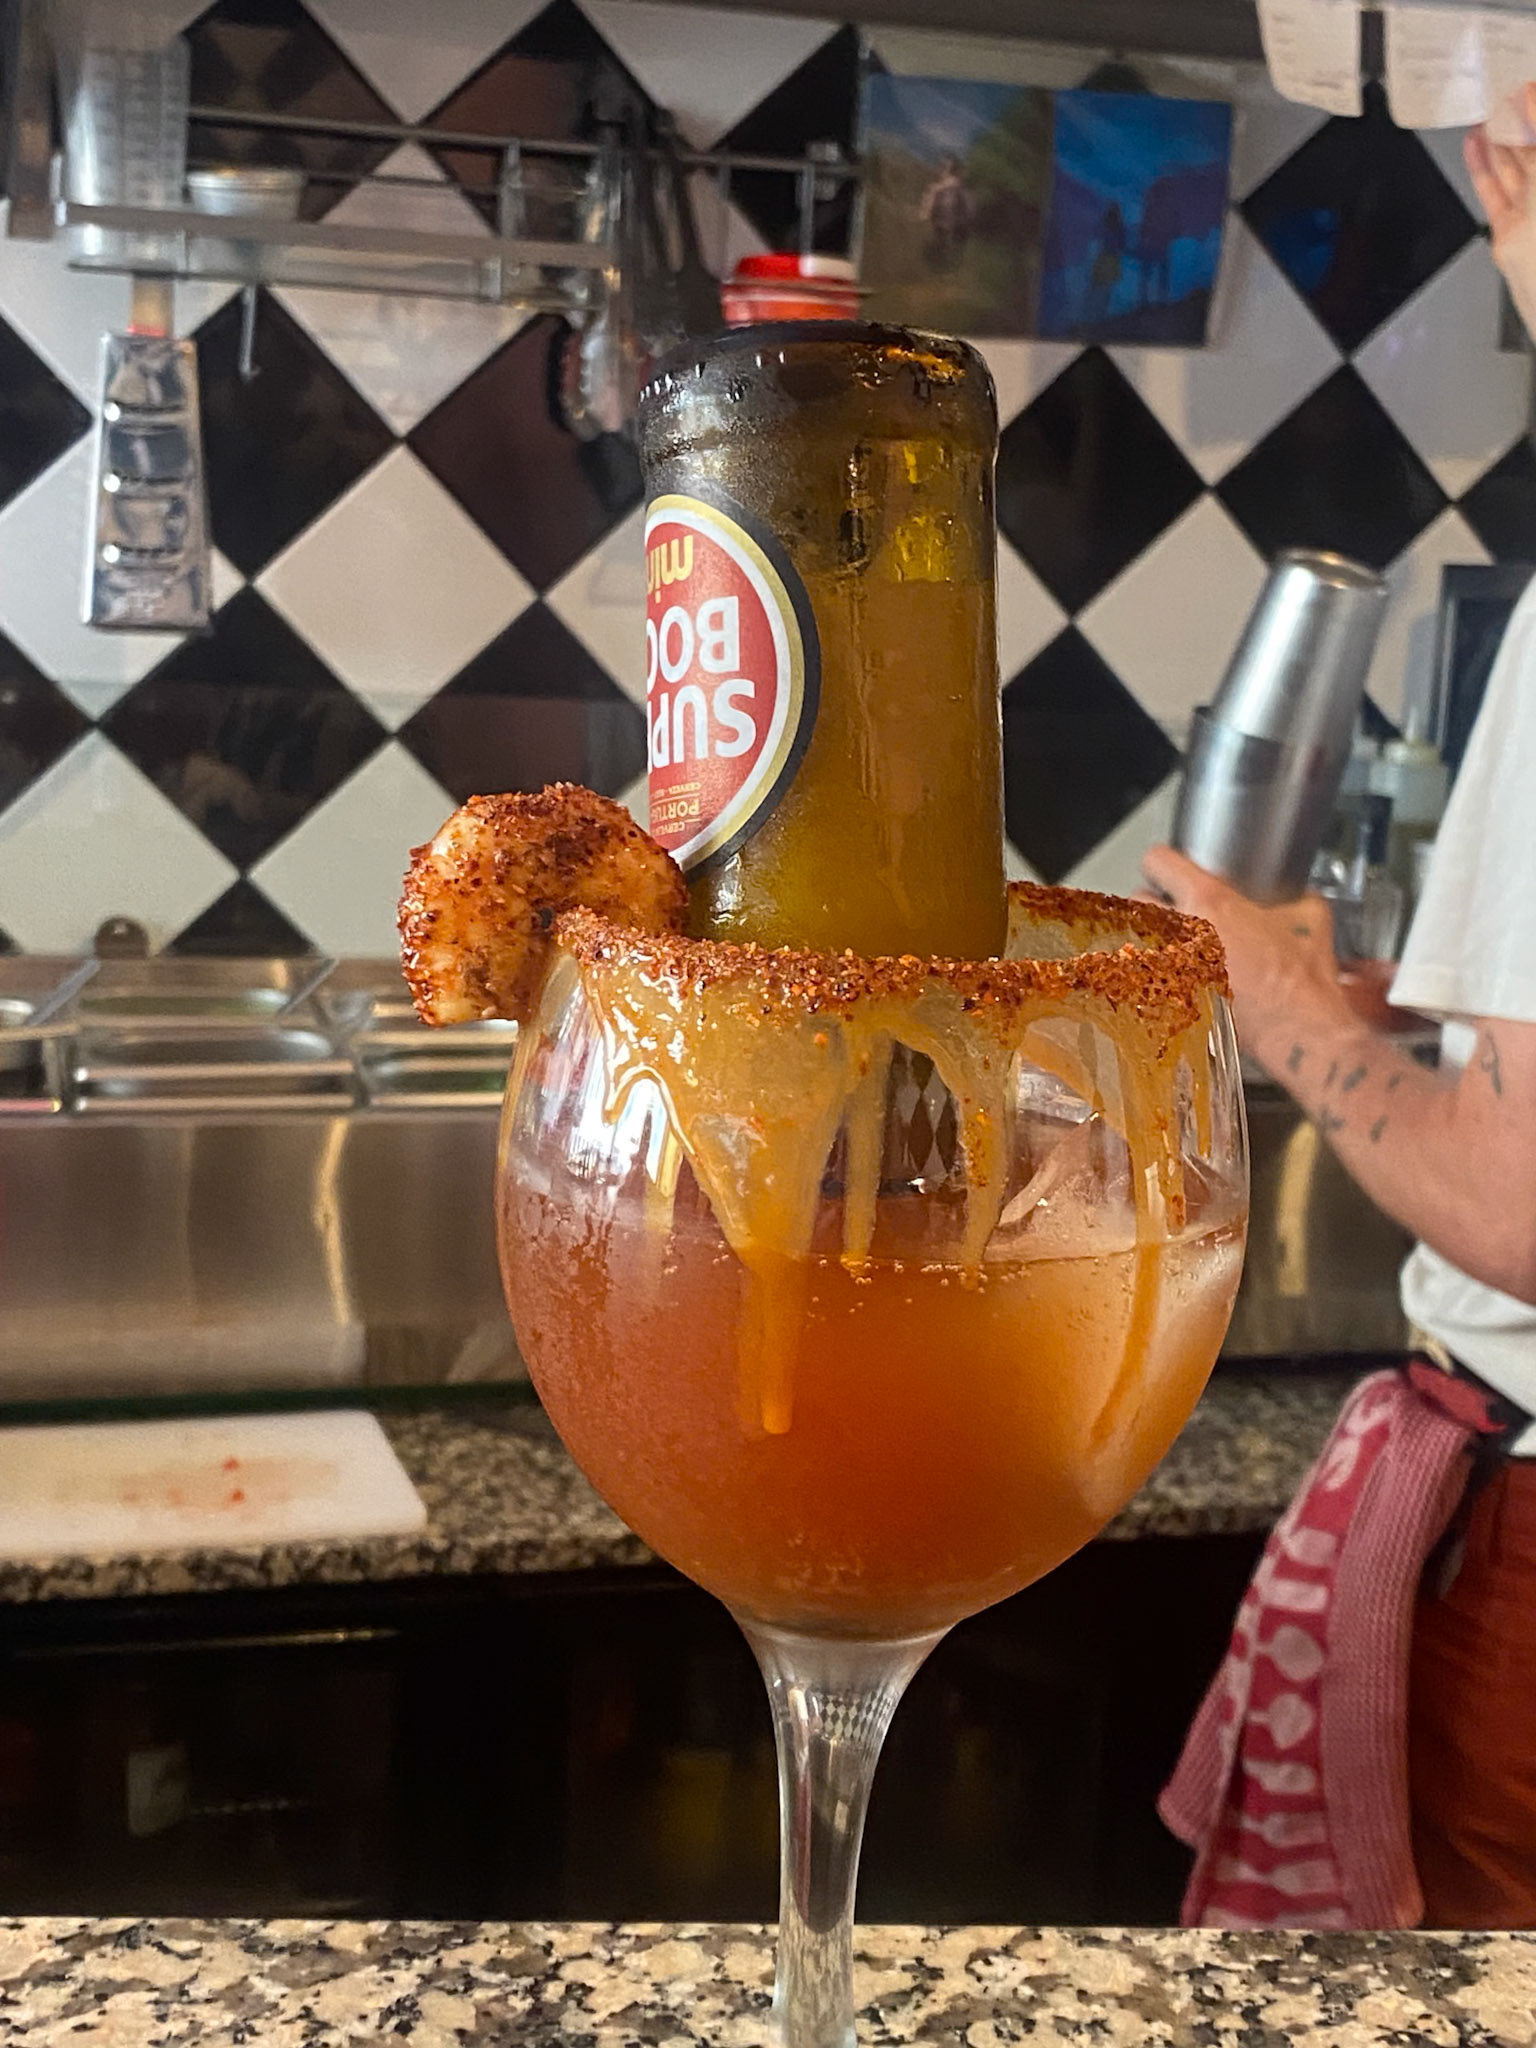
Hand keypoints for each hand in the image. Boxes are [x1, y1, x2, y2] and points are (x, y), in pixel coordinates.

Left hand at [1140, 846, 1348, 1066]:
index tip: (1168, 869)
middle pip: (1138, 901)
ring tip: (1177, 944)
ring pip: (1140, 940)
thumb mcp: (1311, 915)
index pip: (1158, 862)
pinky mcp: (1174, 999)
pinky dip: (1163, 975)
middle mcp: (1183, 932)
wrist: (1299, 1028)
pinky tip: (1188, 979)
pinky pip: (1153, 978)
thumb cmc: (1302, 978)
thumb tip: (1292, 895)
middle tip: (1173, 908)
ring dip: (1154, 939)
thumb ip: (1291, 895)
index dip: (1162, 862)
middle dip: (1152, 902)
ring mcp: (1172, 967)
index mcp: (1211, 901)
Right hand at [1466, 87, 1535, 341]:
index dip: (1535, 112)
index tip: (1524, 88)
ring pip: (1512, 167)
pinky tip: (1475, 145)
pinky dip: (1481, 167)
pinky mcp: (1507, 229)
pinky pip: (1493, 191)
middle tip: (1500, 96)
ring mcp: (1531, 209)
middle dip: (1517, 121)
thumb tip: (1529, 94)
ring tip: (1483, 113)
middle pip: (1534, 148)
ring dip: (1496, 140)